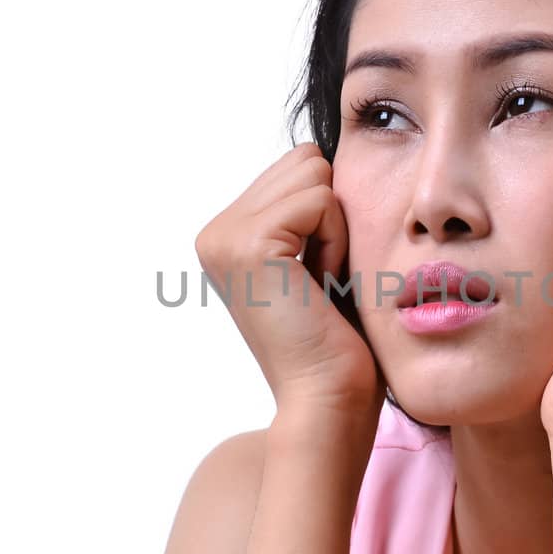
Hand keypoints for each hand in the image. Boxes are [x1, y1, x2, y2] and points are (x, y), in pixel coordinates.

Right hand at [195, 142, 383, 415]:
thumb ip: (307, 209)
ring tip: (321, 285)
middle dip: (332, 215)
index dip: (330, 216)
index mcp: (226, 234)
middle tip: (322, 282)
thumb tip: (318, 152)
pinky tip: (322, 287)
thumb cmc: (338, 342)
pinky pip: (321, 200)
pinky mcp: (249, 243)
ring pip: (315, 174)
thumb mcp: (317, 259)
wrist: (328, 400)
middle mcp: (214, 232)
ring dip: (336, 228)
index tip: (319, 278)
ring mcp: (224, 236)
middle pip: (306, 160)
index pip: (299, 167)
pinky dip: (337, 241)